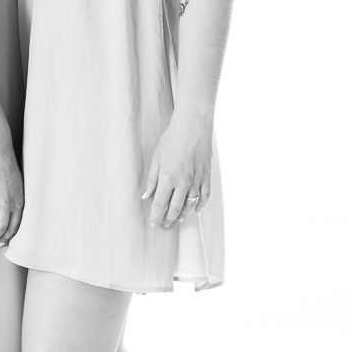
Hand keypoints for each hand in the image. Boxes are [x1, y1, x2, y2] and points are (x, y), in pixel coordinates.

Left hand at [141, 112, 212, 227]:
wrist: (193, 126)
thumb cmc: (172, 139)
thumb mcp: (156, 158)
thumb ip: (152, 180)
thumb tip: (146, 196)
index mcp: (168, 178)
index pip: (160, 205)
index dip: (156, 217)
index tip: (153, 224)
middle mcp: (183, 182)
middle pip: (175, 208)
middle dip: (168, 219)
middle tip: (164, 225)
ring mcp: (197, 180)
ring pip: (190, 205)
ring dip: (183, 214)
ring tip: (177, 219)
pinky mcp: (207, 176)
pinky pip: (205, 197)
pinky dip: (200, 206)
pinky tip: (196, 210)